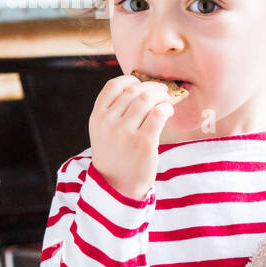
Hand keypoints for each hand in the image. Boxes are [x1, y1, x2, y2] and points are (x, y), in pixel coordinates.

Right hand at [89, 74, 177, 201]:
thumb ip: (114, 111)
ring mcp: (125, 132)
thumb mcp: (103, 132)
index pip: (114, 85)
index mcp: (97, 116)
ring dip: (161, 96)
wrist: (116, 186)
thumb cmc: (115, 156)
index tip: (142, 84)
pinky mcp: (144, 142)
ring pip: (147, 99)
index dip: (131, 80)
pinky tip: (168, 112)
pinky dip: (167, 108)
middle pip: (134, 91)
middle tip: (162, 92)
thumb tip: (141, 88)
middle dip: (152, 88)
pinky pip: (159, 114)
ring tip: (166, 102)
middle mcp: (109, 122)